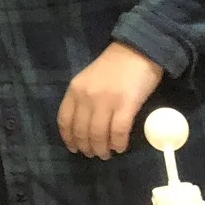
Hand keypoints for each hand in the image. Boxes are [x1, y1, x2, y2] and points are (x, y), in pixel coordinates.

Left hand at [57, 42, 165, 159]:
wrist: (139, 50)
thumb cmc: (115, 65)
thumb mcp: (89, 79)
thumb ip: (83, 98)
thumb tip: (84, 125)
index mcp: (75, 89)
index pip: (65, 120)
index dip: (69, 138)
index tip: (74, 148)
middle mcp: (87, 96)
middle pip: (82, 131)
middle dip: (87, 147)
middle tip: (94, 154)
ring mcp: (106, 101)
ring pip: (98, 135)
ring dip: (102, 149)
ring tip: (106, 154)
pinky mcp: (126, 105)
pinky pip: (118, 132)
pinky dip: (118, 143)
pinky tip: (120, 147)